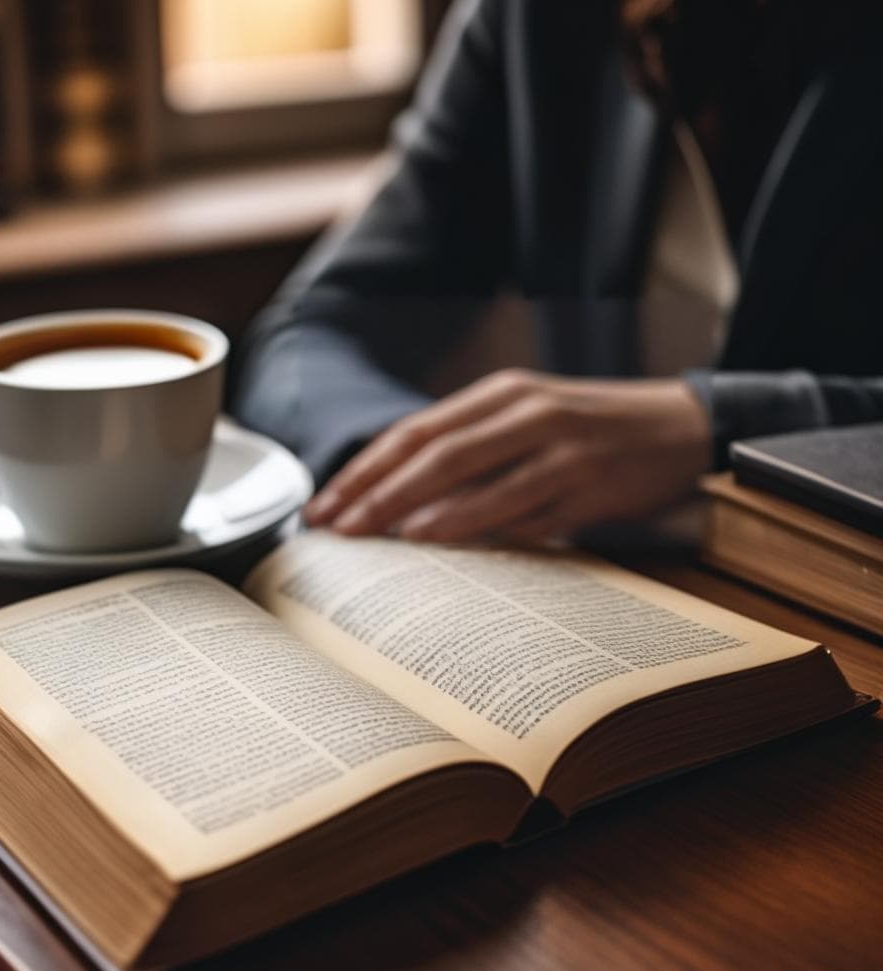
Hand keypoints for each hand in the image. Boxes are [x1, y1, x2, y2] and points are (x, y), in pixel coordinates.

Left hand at [304, 369, 710, 545]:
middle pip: (436, 452)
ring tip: (378, 537)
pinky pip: (529, 509)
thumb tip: (399, 501)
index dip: (364, 469)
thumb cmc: (588, 430)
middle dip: (379, 492)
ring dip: (424, 510)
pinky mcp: (593, 482)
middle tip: (337, 529)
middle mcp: (526, 412)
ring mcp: (562, 447)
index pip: (415, 431)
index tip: (324, 504)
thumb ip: (471, 450)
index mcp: (501, 395)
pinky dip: (484, 525)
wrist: (680, 425)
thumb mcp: (525, 421)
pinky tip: (447, 541)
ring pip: (480, 478)